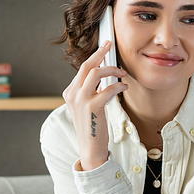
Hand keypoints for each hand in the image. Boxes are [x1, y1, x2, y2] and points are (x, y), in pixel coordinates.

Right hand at [62, 41, 127, 169]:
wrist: (90, 148)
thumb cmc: (92, 127)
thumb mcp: (86, 106)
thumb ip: (90, 91)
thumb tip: (104, 77)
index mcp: (70, 92)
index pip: (82, 69)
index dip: (95, 56)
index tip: (104, 48)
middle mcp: (72, 94)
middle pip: (86, 66)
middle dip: (100, 53)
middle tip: (110, 45)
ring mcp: (81, 100)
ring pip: (95, 73)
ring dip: (112, 70)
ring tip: (122, 73)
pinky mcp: (92, 107)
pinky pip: (108, 89)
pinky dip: (118, 86)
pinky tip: (124, 87)